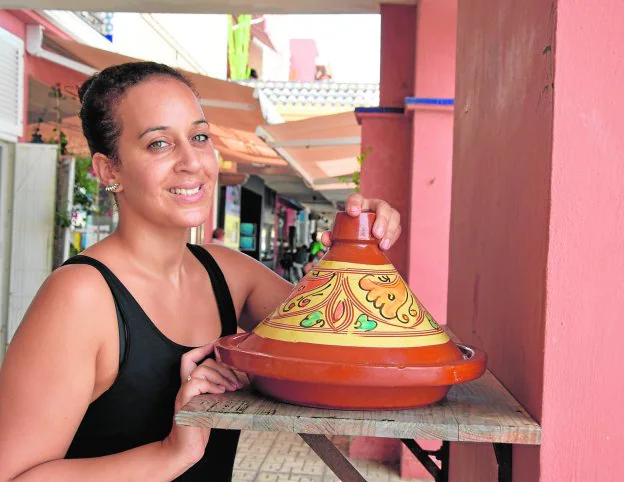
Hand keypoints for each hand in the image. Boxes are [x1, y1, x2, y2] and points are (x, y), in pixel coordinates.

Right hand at [163, 344, 243, 466]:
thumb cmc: (202, 426)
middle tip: (236, 381)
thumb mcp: (213, 403)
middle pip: (203, 361)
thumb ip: (219, 389)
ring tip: (233, 387)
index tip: (219, 345)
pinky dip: (212, 385)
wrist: (187, 447)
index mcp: (190, 383)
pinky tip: (222, 392)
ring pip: (202, 369)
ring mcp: (183, 392)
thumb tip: (240, 381)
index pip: (190, 357)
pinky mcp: (184, 401)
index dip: (204, 347)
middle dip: (223, 367)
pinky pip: (197, 382)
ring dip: (221, 376)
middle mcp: (184, 385)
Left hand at [321, 193, 401, 250]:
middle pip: (381, 206)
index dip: (354, 203)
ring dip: (390, 230)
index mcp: (358, 204)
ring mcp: (386, 214)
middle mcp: (373, 206)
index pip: (356, 198)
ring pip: (394, 216)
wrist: (362, 237)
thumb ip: (331, 236)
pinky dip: (393, 237)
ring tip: (383, 245)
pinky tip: (386, 246)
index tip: (352, 212)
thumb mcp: (340, 233)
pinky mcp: (393, 225)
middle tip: (376, 234)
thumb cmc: (350, 231)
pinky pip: (397, 228)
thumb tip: (327, 239)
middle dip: (381, 219)